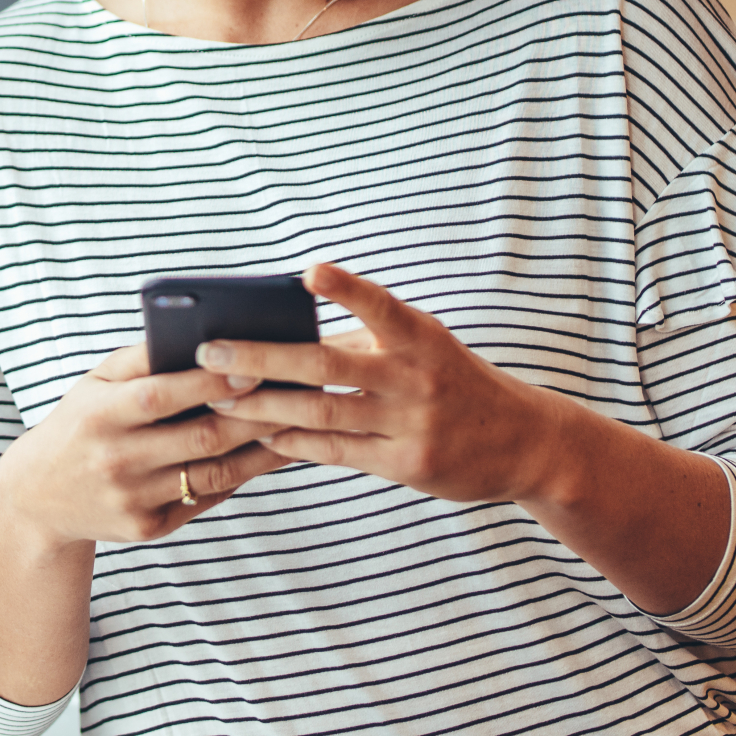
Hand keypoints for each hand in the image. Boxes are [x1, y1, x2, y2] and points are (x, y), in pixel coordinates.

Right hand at [0, 339, 291, 548]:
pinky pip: (206, 499)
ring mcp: (134, 499)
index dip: (210, 383)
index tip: (254, 367)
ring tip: (298, 426)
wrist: (39, 496)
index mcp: (100, 415)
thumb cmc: (79, 423)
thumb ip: (141, 358)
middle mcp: (116, 460)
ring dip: (262, 450)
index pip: (162, 395)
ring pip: (215, 474)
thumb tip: (201, 335)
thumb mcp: (94, 384)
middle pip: (201, 437)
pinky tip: (268, 456)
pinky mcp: (149, 528)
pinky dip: (241, 477)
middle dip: (255, 415)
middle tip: (298, 394)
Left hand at [200, 262, 586, 504]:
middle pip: (326, 364)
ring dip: (262, 405)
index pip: (380, 306)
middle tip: (210, 351)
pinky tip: (259, 432)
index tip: (309, 272)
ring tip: (217, 397)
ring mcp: (411, 423)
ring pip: (320, 413)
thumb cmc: (454, 382)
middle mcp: (415, 377)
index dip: (346, 288)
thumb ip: (367, 339)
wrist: (525, 442)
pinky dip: (292, 441)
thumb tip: (285, 333)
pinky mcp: (407, 464)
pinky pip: (335, 451)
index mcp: (420, 337)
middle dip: (262, 358)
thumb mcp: (425, 347)